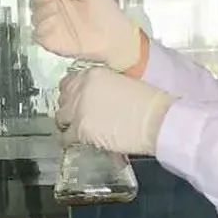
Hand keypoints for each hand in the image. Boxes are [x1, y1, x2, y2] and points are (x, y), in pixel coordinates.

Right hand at [31, 0, 140, 71]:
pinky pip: (39, 35)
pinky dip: (42, 29)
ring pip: (36, 18)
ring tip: (54, 9)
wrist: (117, 39)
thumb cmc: (107, 15)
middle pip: (36, 1)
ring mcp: (53, 27)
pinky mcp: (53, 43)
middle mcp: (54, 11)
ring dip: (41, 12)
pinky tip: (52, 24)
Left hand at [56, 67, 174, 156]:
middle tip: (76, 117)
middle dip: (68, 108)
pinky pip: (67, 136)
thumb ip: (104, 89)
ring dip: (68, 124)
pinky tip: (76, 143)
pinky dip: (70, 141)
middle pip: (63, 99)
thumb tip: (97, 101)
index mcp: (93, 75)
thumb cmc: (149, 104)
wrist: (156, 120)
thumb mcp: (122, 85)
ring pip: (61, 117)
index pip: (69, 82)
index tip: (74, 101)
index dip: (71, 93)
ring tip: (75, 131)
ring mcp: (79, 109)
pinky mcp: (81, 129)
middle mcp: (81, 89)